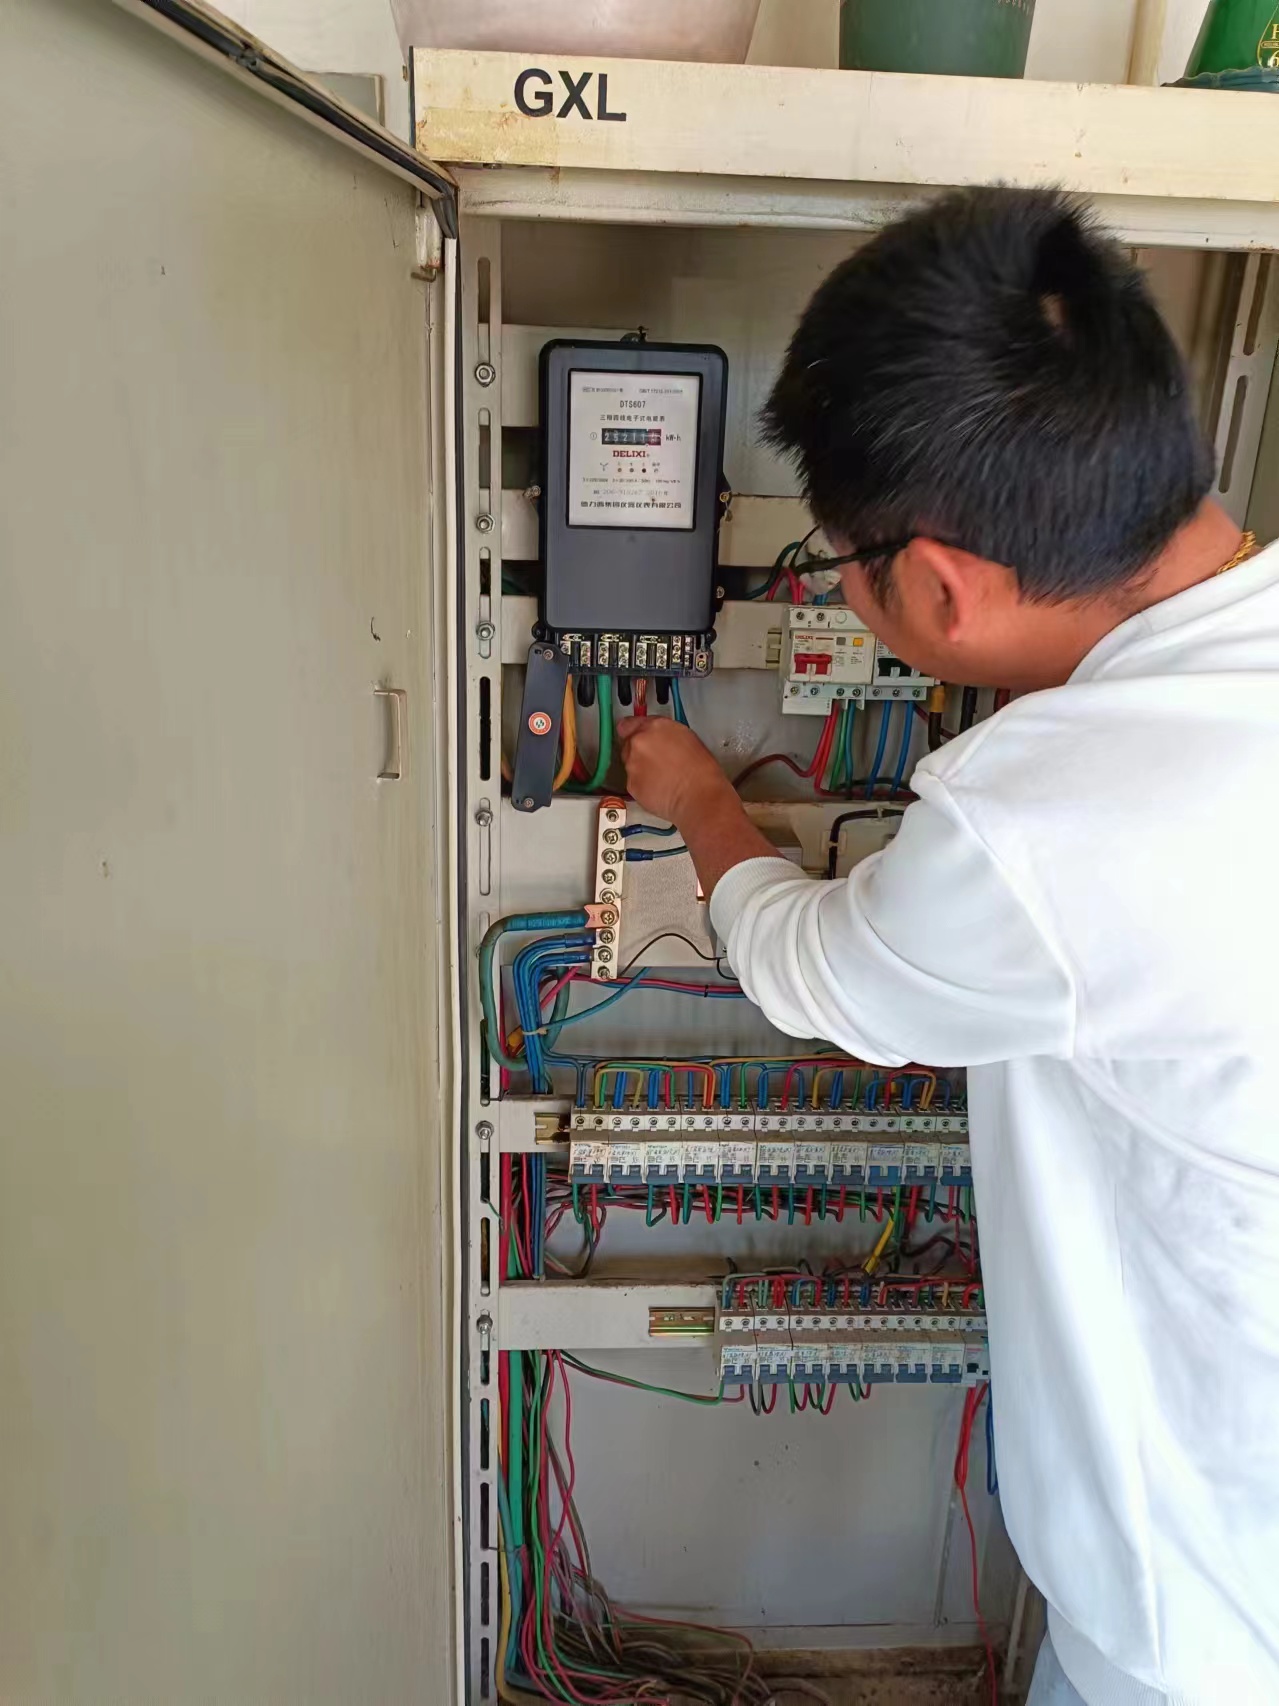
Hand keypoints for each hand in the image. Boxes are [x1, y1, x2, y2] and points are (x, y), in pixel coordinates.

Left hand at [616, 716, 735, 825]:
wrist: (699, 795)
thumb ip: (665, 733)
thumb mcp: (687, 737)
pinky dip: (643, 785)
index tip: (636, 735)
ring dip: (641, 768)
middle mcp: (639, 743)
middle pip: (628, 744)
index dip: (633, 731)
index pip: (628, 724)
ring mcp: (632, 764)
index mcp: (655, 727)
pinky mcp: (631, 785)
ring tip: (662, 777)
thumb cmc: (700, 770)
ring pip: (630, 764)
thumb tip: (658, 737)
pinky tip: (660, 787)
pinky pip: (633, 782)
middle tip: (658, 761)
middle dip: (639, 751)